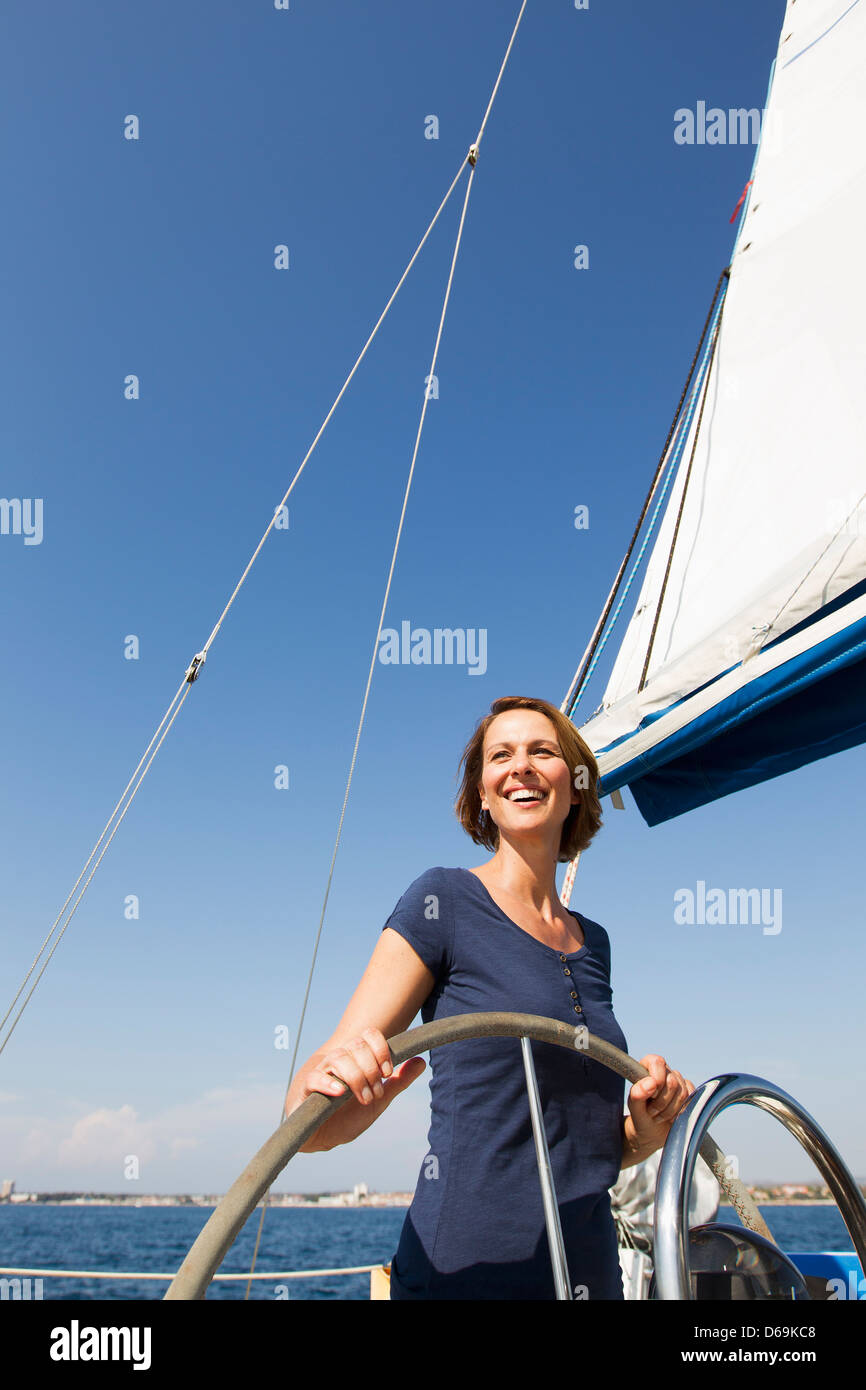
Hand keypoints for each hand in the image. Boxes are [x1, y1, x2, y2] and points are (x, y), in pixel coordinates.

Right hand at [286, 1026, 425, 1151]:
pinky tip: (340, 1093)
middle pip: (356, 1046)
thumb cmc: (348, 1116)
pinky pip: (316, 1078)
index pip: (369, 1035)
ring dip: (356, 1079)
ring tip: (364, 1099)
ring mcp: (321, 1073)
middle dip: (371, 1070)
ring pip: (339, 1058)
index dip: (381, 1049)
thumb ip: (398, 1082)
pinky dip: (329, 1083)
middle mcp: (337, 1060)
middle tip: (376, 1093)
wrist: (323, 1138)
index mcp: (355, 1058)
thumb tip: (421, 1062)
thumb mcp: (379, 1099)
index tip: (388, 1073)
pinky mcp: (306, 1089)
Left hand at [624, 1054, 694, 1162]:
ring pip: (683, 1093)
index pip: (656, 1062)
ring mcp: (677, 1082)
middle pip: (672, 1081)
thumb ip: (637, 1094)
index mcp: (646, 1069)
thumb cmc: (640, 1119)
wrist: (651, 1135)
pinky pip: (692, 1099)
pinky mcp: (688, 1092)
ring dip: (670, 1110)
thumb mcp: (635, 1109)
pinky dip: (681, 1112)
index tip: (651, 1096)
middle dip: (662, 1102)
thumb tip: (650, 1082)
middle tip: (652, 1111)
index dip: (657, 1080)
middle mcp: (663, 1072)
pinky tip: (671, 1117)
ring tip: (659, 1115)